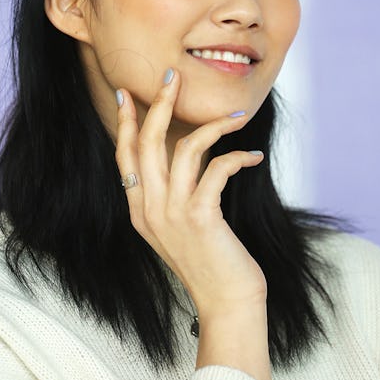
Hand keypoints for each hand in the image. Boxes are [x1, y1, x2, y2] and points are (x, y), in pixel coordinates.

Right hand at [115, 67, 267, 321]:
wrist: (227, 302)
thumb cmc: (210, 262)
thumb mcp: (180, 228)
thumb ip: (172, 196)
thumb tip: (182, 158)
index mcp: (140, 210)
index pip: (125, 157)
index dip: (125, 123)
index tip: (125, 95)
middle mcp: (149, 210)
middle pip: (147, 144)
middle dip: (158, 105)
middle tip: (172, 76)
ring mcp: (172, 214)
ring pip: (182, 150)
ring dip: (212, 125)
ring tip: (235, 115)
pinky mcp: (200, 217)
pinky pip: (216, 169)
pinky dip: (238, 156)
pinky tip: (254, 157)